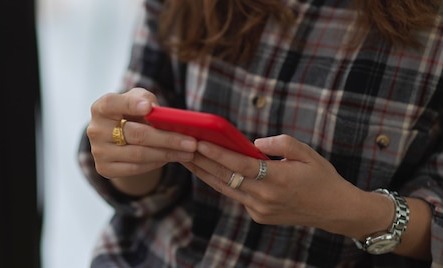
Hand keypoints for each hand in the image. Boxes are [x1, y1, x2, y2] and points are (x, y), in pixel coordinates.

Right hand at [87, 88, 196, 179]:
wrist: (116, 135)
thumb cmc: (132, 112)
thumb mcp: (138, 100)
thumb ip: (145, 99)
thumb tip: (156, 111)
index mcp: (101, 107)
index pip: (114, 104)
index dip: (131, 105)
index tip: (150, 108)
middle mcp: (95, 129)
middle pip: (136, 134)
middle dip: (167, 139)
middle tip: (191, 142)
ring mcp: (98, 151)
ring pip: (139, 155)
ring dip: (167, 154)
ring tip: (188, 153)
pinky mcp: (104, 168)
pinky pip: (136, 168)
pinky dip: (156, 163)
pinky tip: (171, 158)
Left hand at [182, 134, 367, 232]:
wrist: (335, 210)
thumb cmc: (321, 177)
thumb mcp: (307, 153)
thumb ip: (280, 143)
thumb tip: (253, 143)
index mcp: (278, 180)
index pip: (240, 165)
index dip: (218, 154)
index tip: (200, 142)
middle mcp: (265, 197)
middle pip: (226, 177)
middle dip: (202, 161)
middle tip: (183, 146)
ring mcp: (260, 210)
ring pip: (226, 188)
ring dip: (205, 172)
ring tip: (187, 157)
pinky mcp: (258, 216)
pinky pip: (237, 195)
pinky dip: (222, 182)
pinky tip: (208, 170)